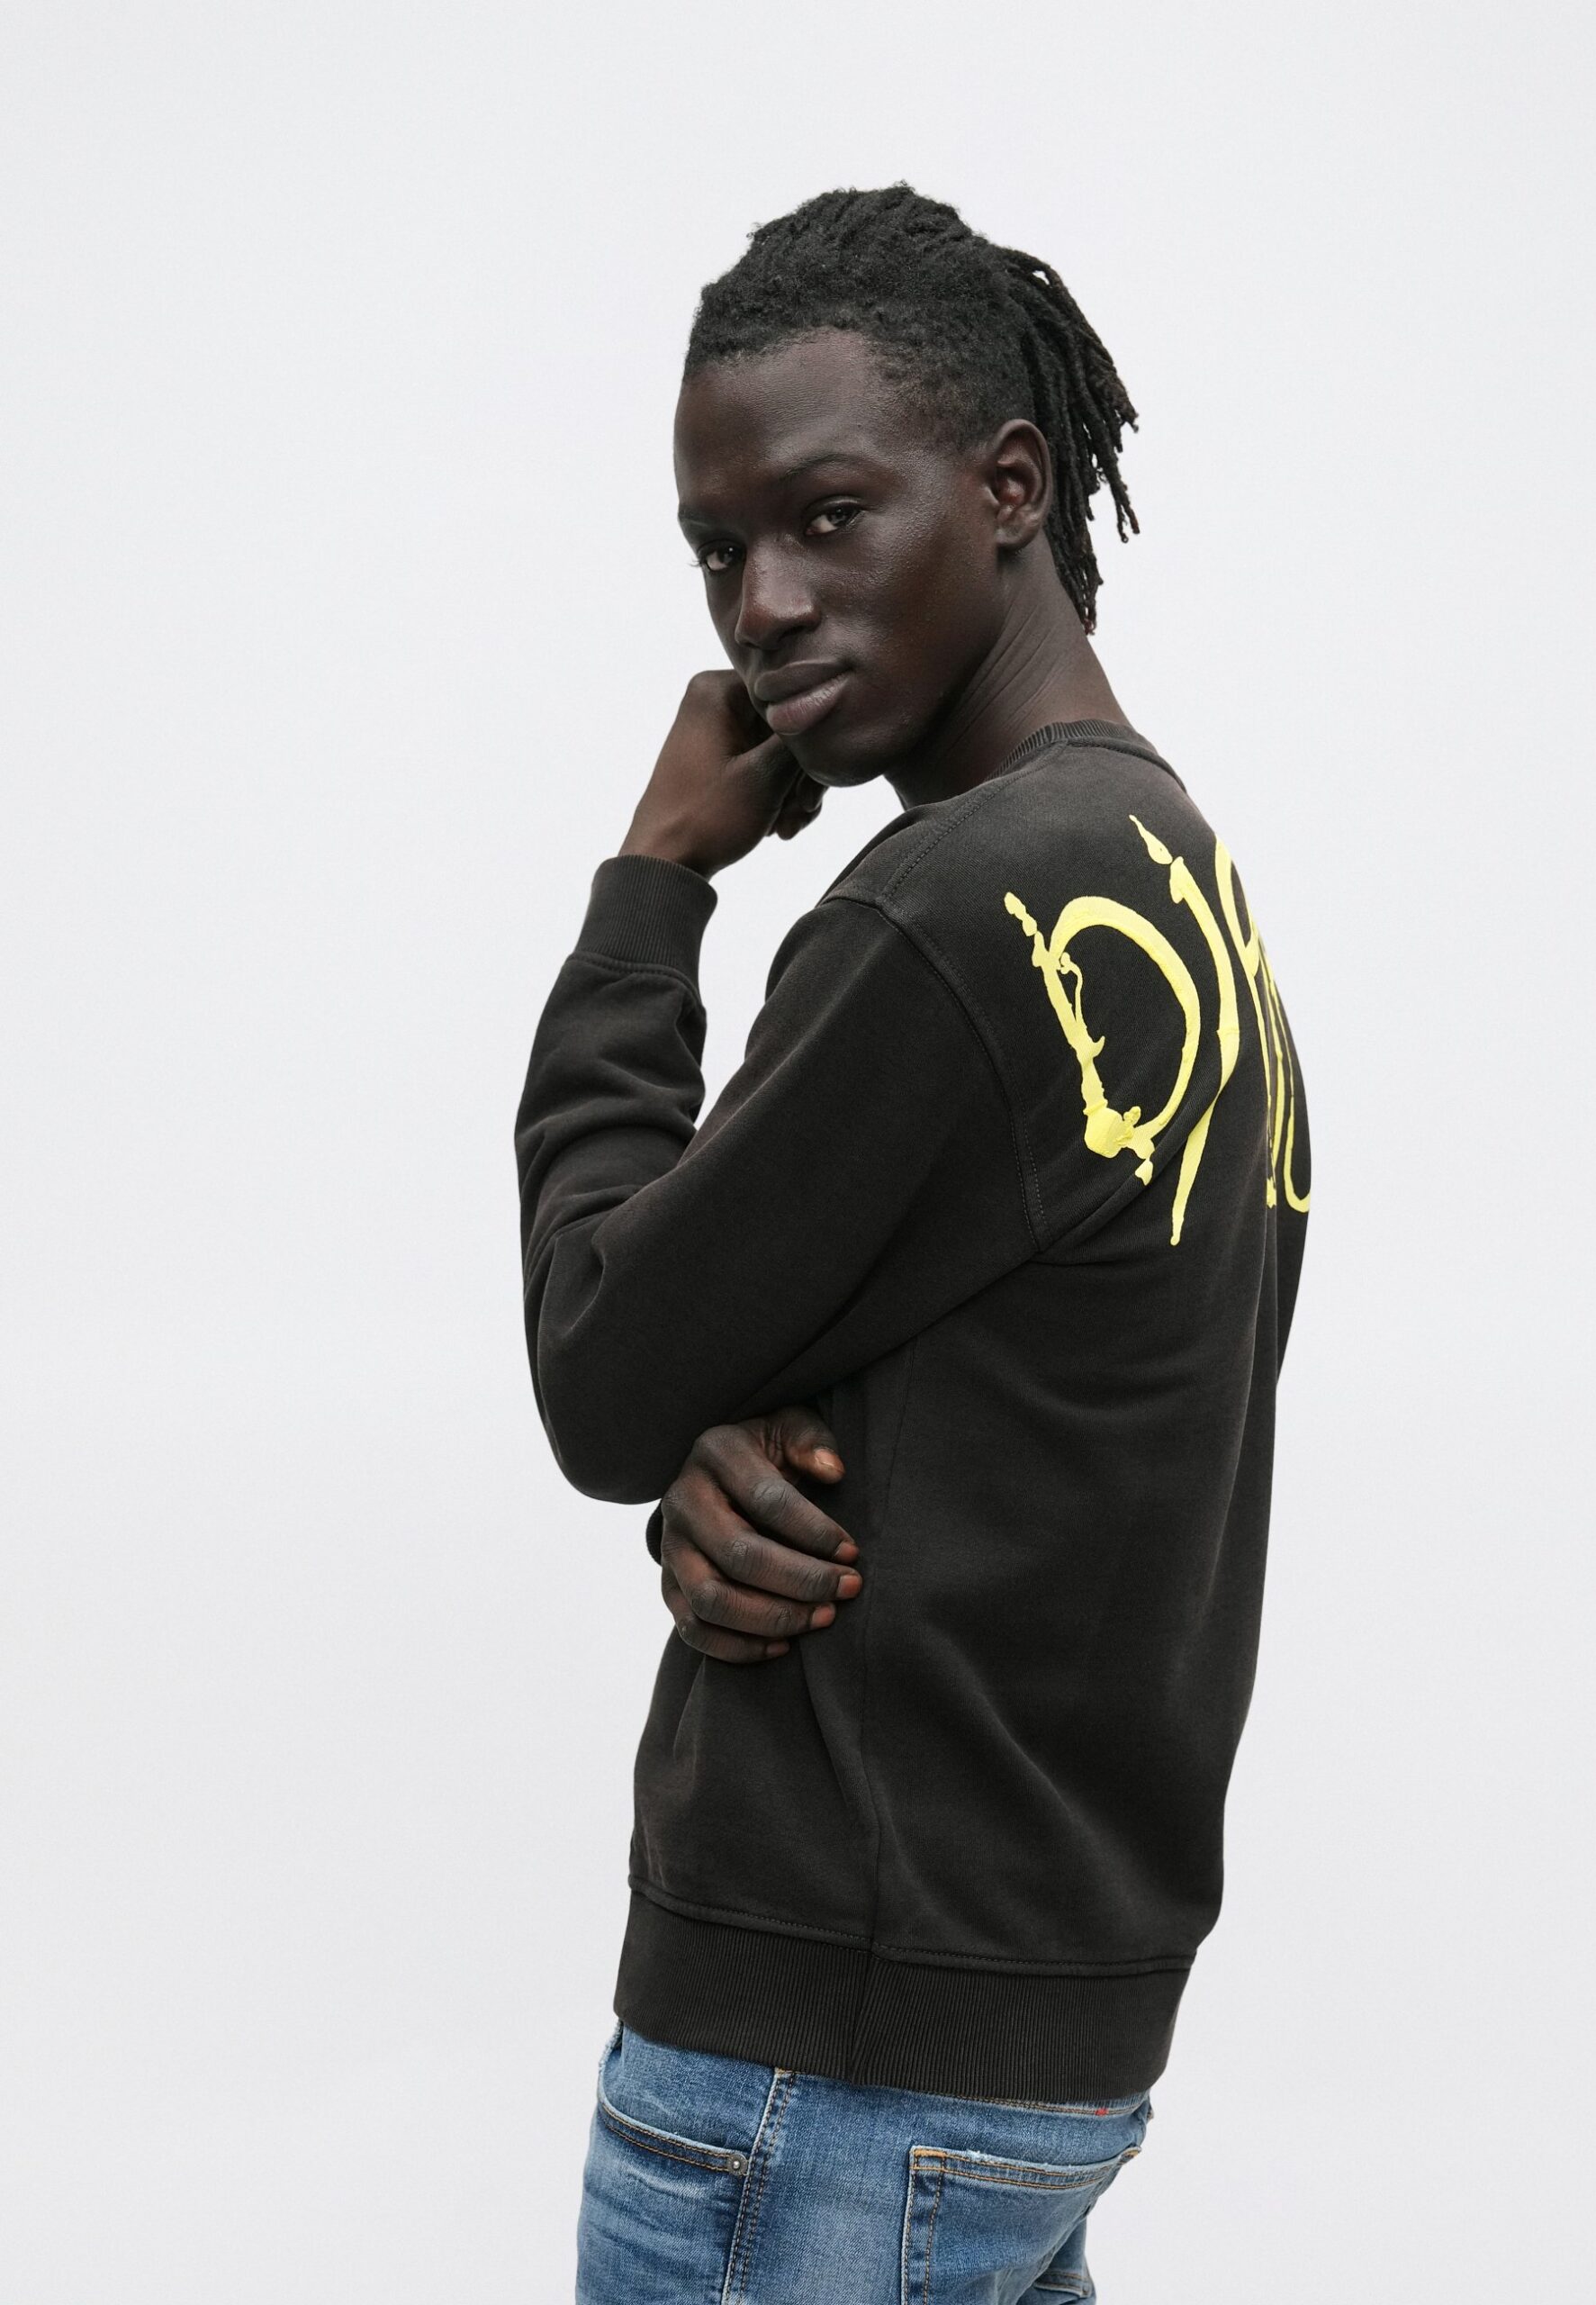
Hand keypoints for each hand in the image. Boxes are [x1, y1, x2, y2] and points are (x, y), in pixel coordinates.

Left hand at [619, 672, 825, 879]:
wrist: (664, 863)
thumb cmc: (707, 817)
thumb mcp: (767, 775)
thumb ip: (804, 738)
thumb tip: (831, 712)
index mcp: (716, 689)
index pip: (790, 696)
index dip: (809, 742)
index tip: (811, 787)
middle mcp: (714, 700)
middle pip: (786, 725)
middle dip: (801, 776)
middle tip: (801, 813)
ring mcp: (716, 729)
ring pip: (779, 750)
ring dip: (792, 791)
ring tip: (787, 826)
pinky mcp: (719, 756)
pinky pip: (762, 764)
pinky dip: (776, 794)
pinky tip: (778, 826)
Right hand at [658, 1405, 860, 1663]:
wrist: (718, 1476)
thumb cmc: (769, 1453)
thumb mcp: (790, 1428)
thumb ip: (812, 1442)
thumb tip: (833, 1471)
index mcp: (716, 1452)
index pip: (766, 1500)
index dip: (814, 1531)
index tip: (852, 1553)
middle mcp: (683, 1499)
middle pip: (739, 1554)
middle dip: (801, 1580)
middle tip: (846, 1590)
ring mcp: (670, 1546)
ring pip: (712, 1599)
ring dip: (773, 1618)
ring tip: (822, 1617)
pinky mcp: (668, 1585)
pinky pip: (693, 1629)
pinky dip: (738, 1648)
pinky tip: (784, 1645)